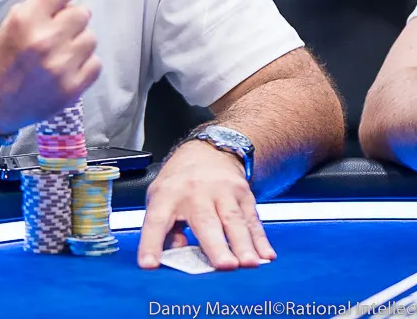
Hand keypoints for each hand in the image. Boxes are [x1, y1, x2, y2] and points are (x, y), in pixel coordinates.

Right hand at [0, 0, 108, 134]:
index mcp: (26, 20)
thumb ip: (41, 10)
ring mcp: (60, 65)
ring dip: (79, 43)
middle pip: (83, 14)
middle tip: (57, 34)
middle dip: (72, 21)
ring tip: (59, 55)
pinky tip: (65, 70)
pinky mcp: (72, 88)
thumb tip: (73, 0)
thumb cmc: (3, 60)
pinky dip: (85, 64)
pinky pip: (95, 63)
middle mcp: (45, 40)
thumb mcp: (12, 24)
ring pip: (91, 38)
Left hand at [137, 140, 272, 270]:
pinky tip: (266, 255)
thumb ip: (165, 230)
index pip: (156, 221)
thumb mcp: (161, 198)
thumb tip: (174, 256)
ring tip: (249, 264)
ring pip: (234, 221)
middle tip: (224, 266)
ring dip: (243, 244)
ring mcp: (222, 192)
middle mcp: (195, 192)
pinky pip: (252, 221)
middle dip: (215, 246)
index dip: (151, 243)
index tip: (149, 264)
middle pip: (205, 222)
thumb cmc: (180, 182)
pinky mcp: (243, 195)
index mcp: (168, 195)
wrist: (209, 150)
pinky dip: (260, 240)